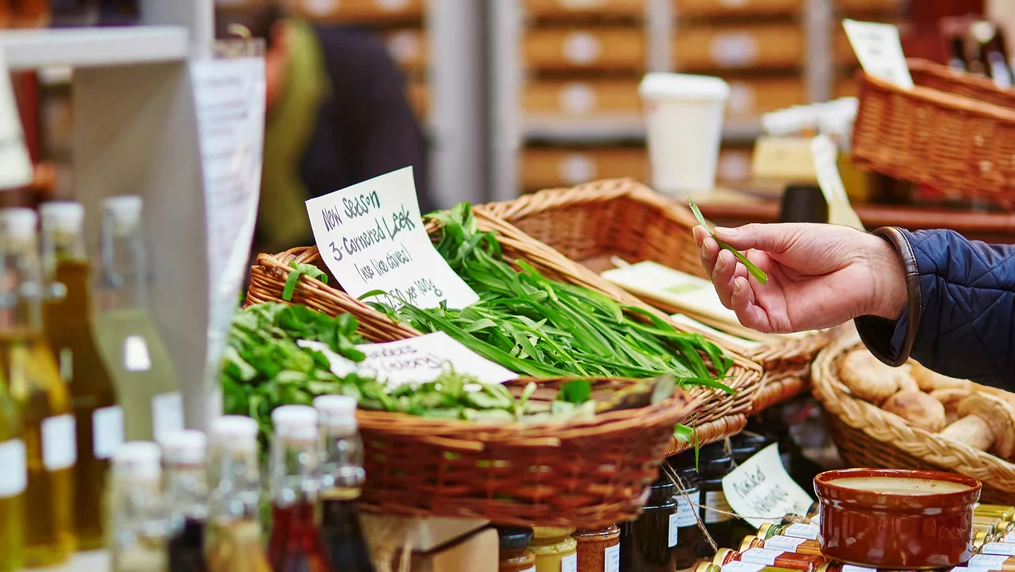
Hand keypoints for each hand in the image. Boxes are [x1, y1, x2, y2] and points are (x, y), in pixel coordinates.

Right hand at [693, 223, 907, 333]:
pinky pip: (749, 317)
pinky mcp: (778, 321)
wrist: (863, 266)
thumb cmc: (828, 246)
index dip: (710, 246)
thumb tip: (716, 233)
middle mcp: (760, 282)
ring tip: (727, 261)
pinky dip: (740, 302)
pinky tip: (742, 284)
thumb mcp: (783, 235)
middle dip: (713, 262)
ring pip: (730, 298)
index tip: (699, 232)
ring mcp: (767, 302)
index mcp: (759, 259)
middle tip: (712, 247)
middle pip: (722, 279)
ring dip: (723, 280)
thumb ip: (750, 237)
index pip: (724, 256)